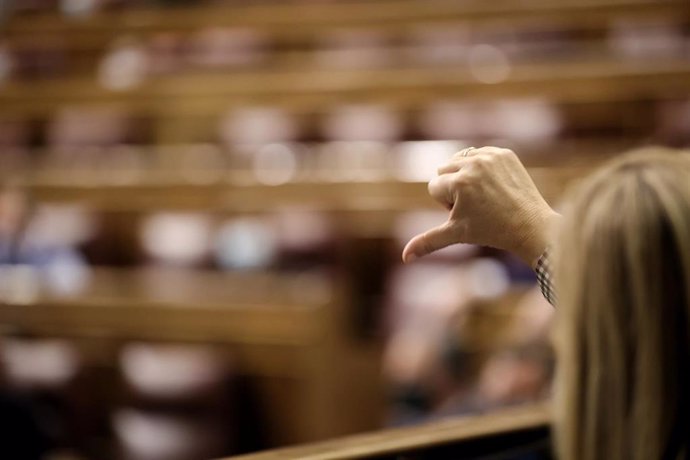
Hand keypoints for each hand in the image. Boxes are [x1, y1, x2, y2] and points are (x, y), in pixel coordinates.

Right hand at [402, 146, 559, 265]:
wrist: (531, 227)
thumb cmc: (491, 232)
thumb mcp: (455, 234)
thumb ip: (428, 242)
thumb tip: (404, 257)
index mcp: (459, 182)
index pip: (434, 186)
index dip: (446, 203)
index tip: (467, 213)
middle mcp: (474, 164)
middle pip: (444, 169)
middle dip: (453, 187)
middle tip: (477, 205)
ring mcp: (491, 156)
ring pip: (460, 159)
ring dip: (465, 175)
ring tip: (485, 195)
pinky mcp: (505, 153)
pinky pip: (480, 154)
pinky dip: (482, 167)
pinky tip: (494, 185)